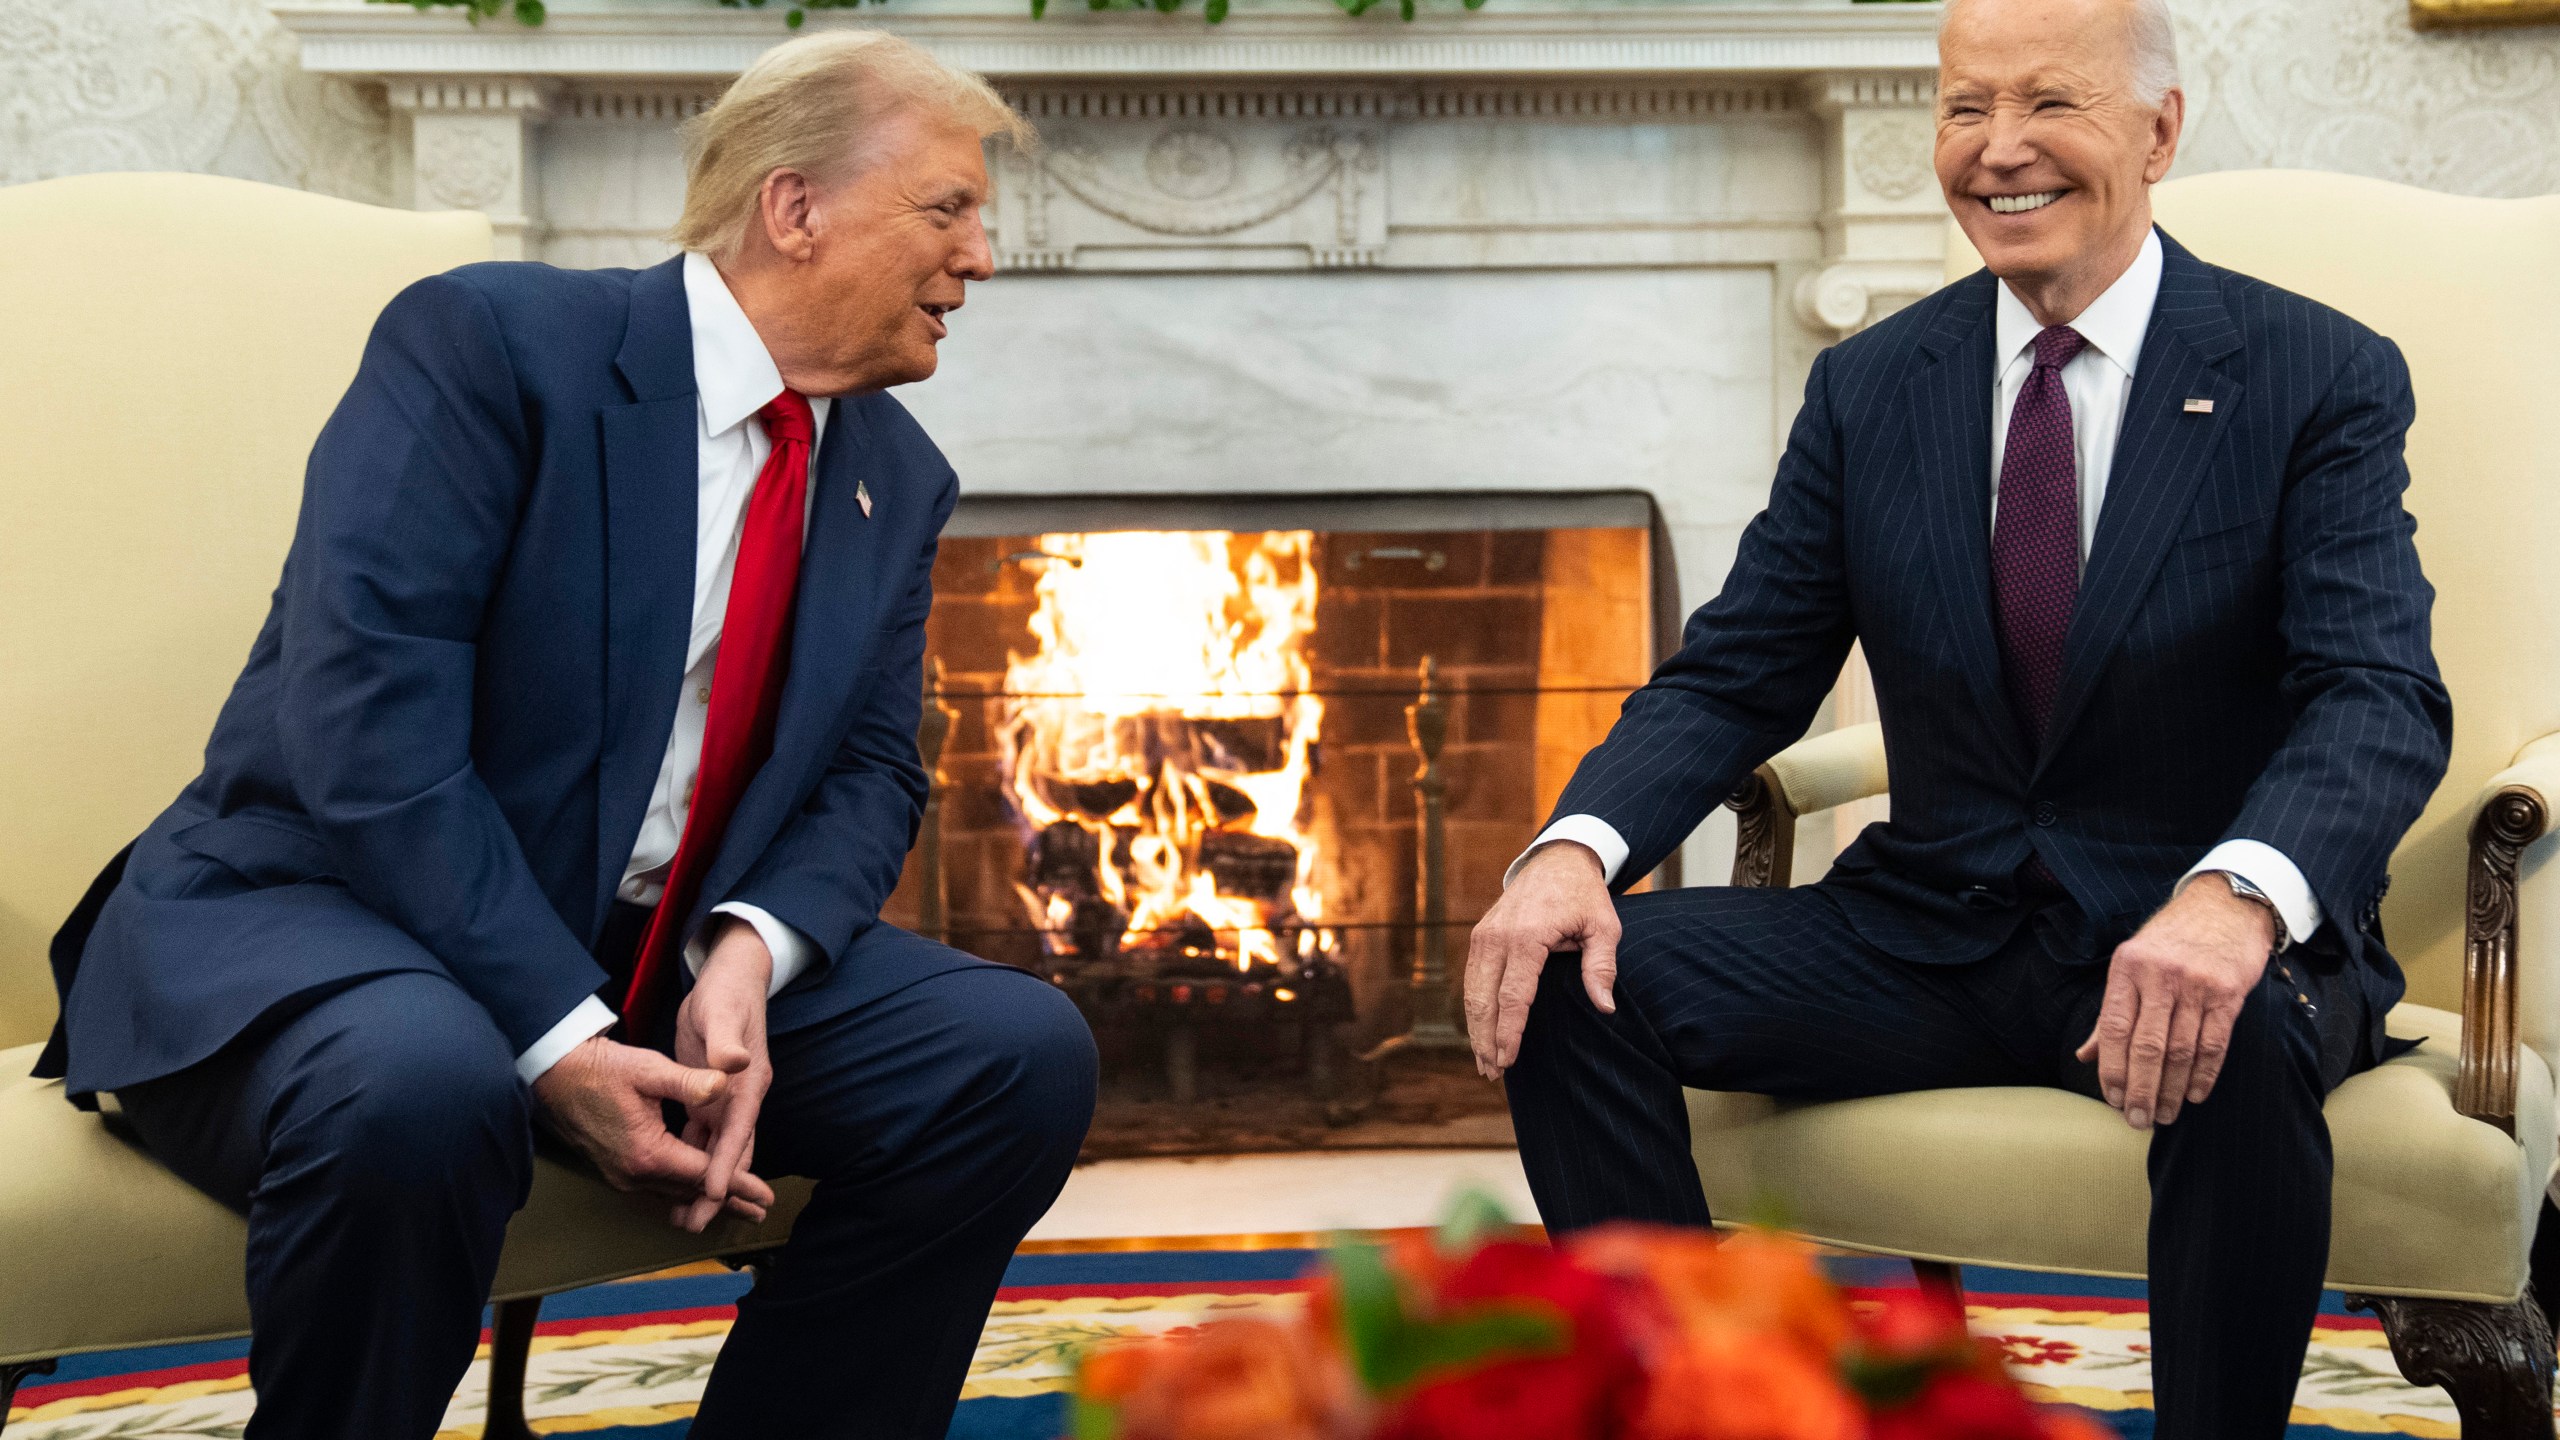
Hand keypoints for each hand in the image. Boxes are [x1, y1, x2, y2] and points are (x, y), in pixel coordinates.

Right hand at [530, 1033, 767, 1221]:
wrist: (553, 1075)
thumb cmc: (601, 1069)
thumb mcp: (649, 1069)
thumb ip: (690, 1081)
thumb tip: (726, 1082)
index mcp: (649, 1153)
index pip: (706, 1176)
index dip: (739, 1185)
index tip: (766, 1197)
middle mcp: (635, 1174)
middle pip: (692, 1194)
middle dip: (729, 1201)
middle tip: (761, 1211)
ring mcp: (623, 1176)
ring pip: (674, 1194)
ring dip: (707, 1200)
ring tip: (738, 1207)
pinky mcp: (616, 1170)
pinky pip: (658, 1187)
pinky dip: (683, 1191)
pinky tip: (697, 1191)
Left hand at [669, 919, 777, 1232]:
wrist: (731, 980)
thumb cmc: (726, 995)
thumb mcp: (722, 1014)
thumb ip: (727, 1041)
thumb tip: (734, 1063)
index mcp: (747, 1084)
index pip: (737, 1131)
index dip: (727, 1163)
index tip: (714, 1192)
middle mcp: (741, 1098)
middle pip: (732, 1152)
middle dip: (717, 1189)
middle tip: (696, 1222)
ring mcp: (727, 1101)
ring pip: (717, 1152)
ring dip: (704, 1183)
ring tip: (687, 1216)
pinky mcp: (710, 1099)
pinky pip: (704, 1139)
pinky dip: (695, 1162)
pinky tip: (681, 1182)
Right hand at [1463, 842, 1619, 1080]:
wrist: (1557, 860)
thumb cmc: (1584, 896)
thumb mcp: (1604, 926)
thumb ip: (1601, 967)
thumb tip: (1605, 1007)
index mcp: (1527, 935)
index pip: (1513, 995)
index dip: (1509, 1032)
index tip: (1509, 1061)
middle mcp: (1497, 936)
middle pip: (1484, 999)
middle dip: (1486, 1039)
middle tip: (1492, 1073)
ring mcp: (1483, 935)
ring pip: (1472, 991)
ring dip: (1475, 1029)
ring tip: (1484, 1062)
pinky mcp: (1479, 936)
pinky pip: (1472, 979)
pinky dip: (1474, 1009)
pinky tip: (1480, 1032)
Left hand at [2075, 876, 2277, 1129]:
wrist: (2224, 906)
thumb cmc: (2170, 941)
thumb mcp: (2131, 965)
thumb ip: (2110, 1013)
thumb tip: (2084, 1056)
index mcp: (2127, 969)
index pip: (2114, 1029)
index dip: (2113, 1070)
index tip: (2114, 1100)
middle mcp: (2159, 977)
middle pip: (2147, 1046)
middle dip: (2141, 1090)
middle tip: (2138, 1120)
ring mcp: (2195, 985)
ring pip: (2180, 1050)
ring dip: (2171, 1089)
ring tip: (2164, 1115)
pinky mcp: (2228, 994)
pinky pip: (2214, 1044)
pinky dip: (2203, 1075)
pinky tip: (2194, 1095)